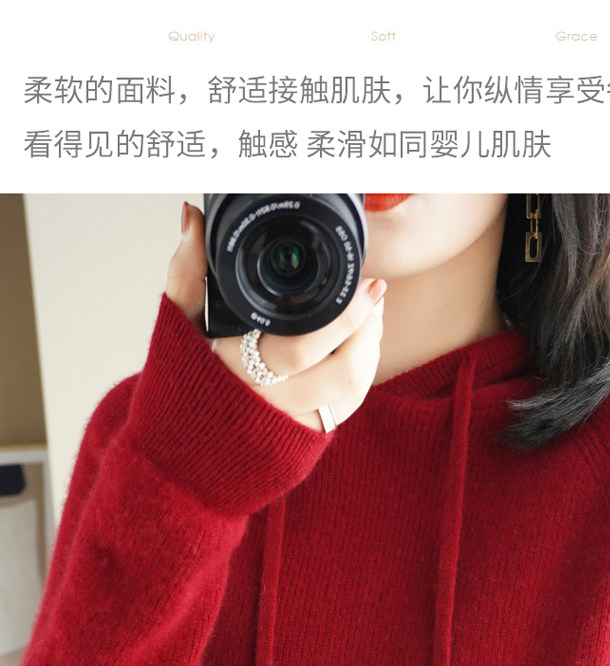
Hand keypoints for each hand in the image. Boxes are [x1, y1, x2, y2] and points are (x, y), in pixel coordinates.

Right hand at [166, 201, 386, 431]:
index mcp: (237, 369)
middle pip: (342, 372)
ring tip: (371, 316)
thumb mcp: (179, 324)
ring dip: (370, 349)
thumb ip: (187, 271)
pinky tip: (358, 347)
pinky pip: (346, 407)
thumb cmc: (181, 381)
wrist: (180, 447)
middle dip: (369, 328)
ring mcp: (288, 425)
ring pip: (350, 390)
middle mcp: (266, 402)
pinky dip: (360, 374)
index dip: (346, 316)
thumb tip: (192, 218)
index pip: (304, 346)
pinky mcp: (304, 439)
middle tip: (375, 294)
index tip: (364, 285)